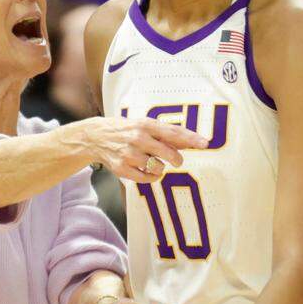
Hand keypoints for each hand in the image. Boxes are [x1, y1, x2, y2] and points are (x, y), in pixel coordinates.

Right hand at [83, 117, 208, 182]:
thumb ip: (166, 133)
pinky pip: (146, 178)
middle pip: (168, 154)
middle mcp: (137, 139)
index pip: (173, 132)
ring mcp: (129, 154)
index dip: (191, 139)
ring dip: (160, 167)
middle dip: (176, 159)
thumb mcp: (145, 125)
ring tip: (151, 161)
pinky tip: (147, 170)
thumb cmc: (127, 130)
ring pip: (158, 168)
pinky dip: (151, 176)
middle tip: (176, 161)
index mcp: (145, 125)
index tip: (205, 143)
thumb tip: (191, 141)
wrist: (96, 137)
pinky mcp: (121, 169)